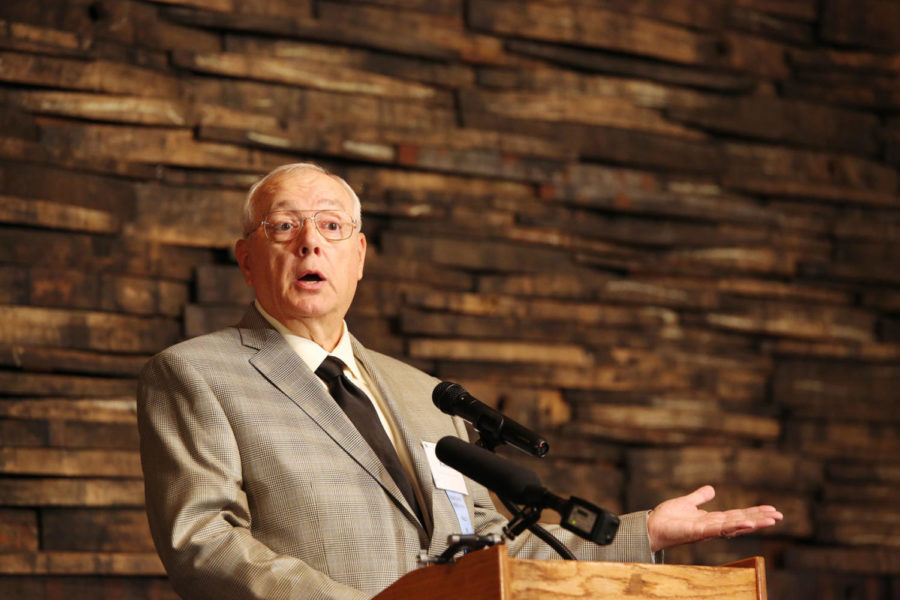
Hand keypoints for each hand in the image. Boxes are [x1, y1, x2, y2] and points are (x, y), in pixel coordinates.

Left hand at [647, 485, 782, 551]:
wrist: (652, 526)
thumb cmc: (667, 518)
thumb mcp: (687, 503)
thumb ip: (699, 497)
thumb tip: (711, 489)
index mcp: (712, 519)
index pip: (738, 515)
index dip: (754, 512)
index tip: (771, 510)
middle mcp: (713, 526)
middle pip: (741, 521)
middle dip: (760, 519)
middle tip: (779, 516)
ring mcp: (708, 530)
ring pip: (735, 526)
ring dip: (754, 523)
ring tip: (772, 520)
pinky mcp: (699, 531)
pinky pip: (720, 529)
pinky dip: (735, 526)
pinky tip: (748, 522)